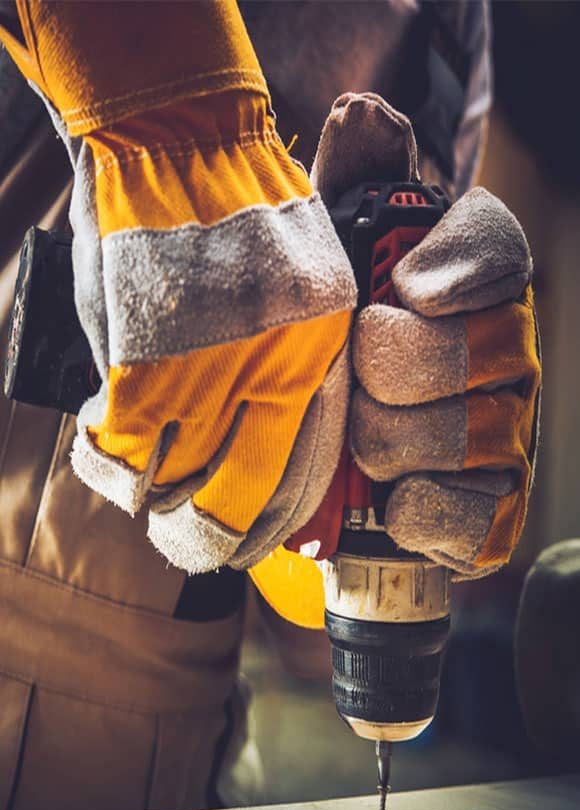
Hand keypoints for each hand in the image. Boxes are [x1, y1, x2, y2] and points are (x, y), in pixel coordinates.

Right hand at [0, 1, 355, 572]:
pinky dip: (106, 463)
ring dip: (151, 501)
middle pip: (238, 503)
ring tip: (142, 486)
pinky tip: (103, 440)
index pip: (307, 479)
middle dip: (207, 540)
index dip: (275, 529)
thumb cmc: (244, 214)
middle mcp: (271, 374)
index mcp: (321, 357)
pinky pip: (118, 453)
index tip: (254, 548)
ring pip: (172, 487)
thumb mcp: (305, 291)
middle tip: (188, 542)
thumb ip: (290, 375)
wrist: (180, 140)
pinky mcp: (138, 366)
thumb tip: (261, 451)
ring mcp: (204, 374)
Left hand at [351, 186, 539, 575]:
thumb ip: (344, 193)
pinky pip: (472, 513)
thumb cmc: (326, 361)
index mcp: (468, 290)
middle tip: (351, 378)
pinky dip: (420, 509)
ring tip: (355, 438)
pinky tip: (391, 500)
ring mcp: (509, 436)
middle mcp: (506, 357)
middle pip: (475, 348)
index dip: (463, 263)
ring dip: (388, 439)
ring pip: (465, 432)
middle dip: (389, 369)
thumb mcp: (323, 274)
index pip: (497, 248)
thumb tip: (363, 114)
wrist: (323, 474)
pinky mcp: (495, 510)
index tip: (408, 286)